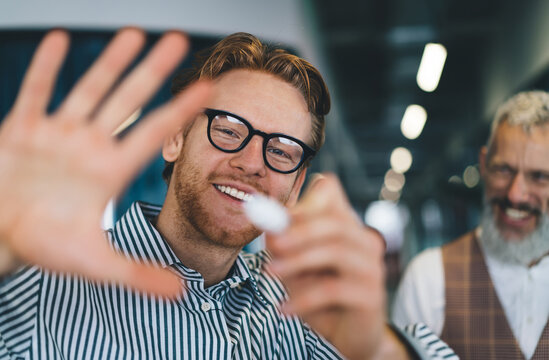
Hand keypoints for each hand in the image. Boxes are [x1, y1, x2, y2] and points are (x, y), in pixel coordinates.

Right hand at [0, 28, 210, 296]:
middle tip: (177, 40)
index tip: (209, 88)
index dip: (181, 109)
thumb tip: (183, 293)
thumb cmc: (44, 246)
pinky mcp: (23, 128)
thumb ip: (137, 274)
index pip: (154, 132)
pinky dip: (46, 68)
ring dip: (111, 61)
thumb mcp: (94, 263)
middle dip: (153, 70)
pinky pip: (37, 91)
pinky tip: (58, 40)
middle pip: (128, 100)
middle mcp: (90, 145)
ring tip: (134, 33)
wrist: (0, 235)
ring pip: (90, 89)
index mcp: (110, 170)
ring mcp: (58, 133)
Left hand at [267, 174, 407, 358]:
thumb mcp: (294, 267)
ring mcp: (372, 268)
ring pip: (336, 251)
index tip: (278, 217)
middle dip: (299, 230)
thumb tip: (269, 227)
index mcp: (345, 226)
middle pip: (335, 222)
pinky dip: (304, 298)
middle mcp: (364, 241)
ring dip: (297, 261)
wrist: (348, 336)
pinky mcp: (372, 296)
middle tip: (272, 243)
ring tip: (269, 273)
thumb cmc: (320, 296)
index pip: (331, 192)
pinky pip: (334, 290)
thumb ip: (283, 246)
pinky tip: (284, 309)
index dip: (305, 199)